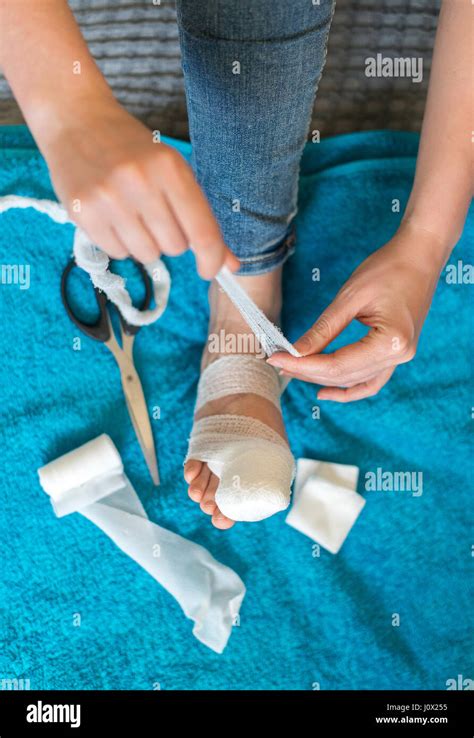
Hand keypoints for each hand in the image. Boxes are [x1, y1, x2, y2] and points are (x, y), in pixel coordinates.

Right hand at [42, 98, 238, 276]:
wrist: (75, 121)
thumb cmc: (131, 149)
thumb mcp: (172, 169)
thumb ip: (201, 216)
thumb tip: (231, 265)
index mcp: (170, 168)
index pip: (202, 231)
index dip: (212, 258)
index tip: (211, 270)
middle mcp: (140, 182)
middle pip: (175, 247)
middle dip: (171, 239)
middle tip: (156, 214)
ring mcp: (108, 199)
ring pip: (147, 254)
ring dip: (145, 243)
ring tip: (131, 213)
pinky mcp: (83, 214)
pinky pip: (117, 253)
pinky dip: (120, 242)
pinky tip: (112, 216)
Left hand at [268, 223, 448, 401]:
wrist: (419, 256)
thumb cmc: (387, 268)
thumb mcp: (349, 298)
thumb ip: (323, 330)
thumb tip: (295, 353)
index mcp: (391, 342)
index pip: (336, 365)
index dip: (302, 365)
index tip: (275, 358)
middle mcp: (399, 356)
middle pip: (344, 375)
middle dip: (308, 372)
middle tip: (277, 363)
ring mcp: (400, 357)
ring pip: (354, 380)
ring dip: (323, 379)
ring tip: (293, 372)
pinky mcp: (396, 353)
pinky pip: (371, 380)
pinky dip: (349, 388)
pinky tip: (324, 391)